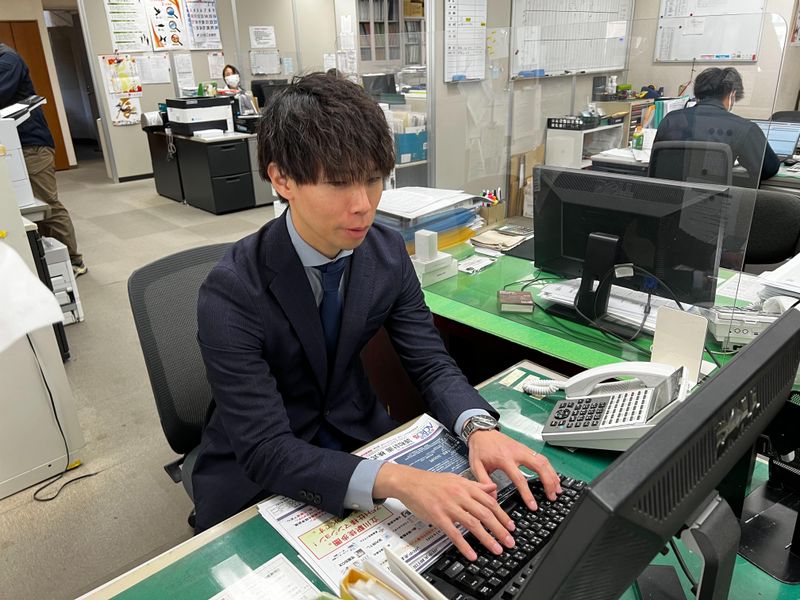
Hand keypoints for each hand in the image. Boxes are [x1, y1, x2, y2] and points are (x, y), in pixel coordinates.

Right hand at [373, 462, 515, 560]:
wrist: (410, 482)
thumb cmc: (432, 481)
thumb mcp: (457, 478)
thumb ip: (476, 485)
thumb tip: (493, 488)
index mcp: (466, 486)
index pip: (490, 501)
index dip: (502, 515)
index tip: (511, 526)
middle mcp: (460, 496)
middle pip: (485, 513)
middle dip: (500, 529)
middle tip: (509, 541)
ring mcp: (449, 506)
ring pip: (473, 524)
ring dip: (487, 538)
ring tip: (496, 549)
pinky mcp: (438, 517)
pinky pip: (454, 533)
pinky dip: (464, 545)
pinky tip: (472, 554)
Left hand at [467, 429, 561, 510]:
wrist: (481, 431)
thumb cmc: (480, 449)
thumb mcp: (476, 466)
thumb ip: (484, 482)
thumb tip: (493, 499)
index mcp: (504, 459)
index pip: (520, 478)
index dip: (527, 493)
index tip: (533, 505)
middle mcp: (517, 453)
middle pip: (538, 466)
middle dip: (548, 482)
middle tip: (552, 496)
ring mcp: (523, 449)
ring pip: (543, 461)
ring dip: (552, 475)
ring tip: (557, 489)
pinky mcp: (526, 448)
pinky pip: (541, 457)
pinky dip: (549, 467)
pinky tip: (553, 476)